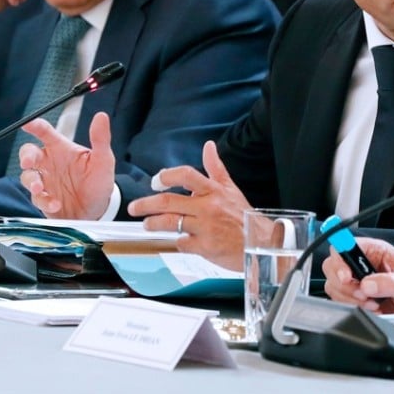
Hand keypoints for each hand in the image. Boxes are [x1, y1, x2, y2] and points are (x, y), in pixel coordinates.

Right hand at [20, 111, 116, 219]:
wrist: (99, 208)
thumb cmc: (99, 180)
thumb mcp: (103, 159)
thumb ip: (101, 138)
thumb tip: (101, 116)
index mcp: (61, 149)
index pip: (45, 133)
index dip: (35, 126)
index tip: (28, 124)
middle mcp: (49, 163)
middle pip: (28, 153)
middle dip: (26, 157)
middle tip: (29, 162)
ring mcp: (44, 180)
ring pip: (28, 176)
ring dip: (32, 182)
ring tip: (39, 188)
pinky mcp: (43, 198)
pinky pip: (37, 199)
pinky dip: (44, 201)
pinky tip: (55, 204)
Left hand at [128, 141, 252, 270]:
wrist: (259, 242)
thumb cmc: (243, 216)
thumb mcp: (230, 188)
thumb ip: (215, 168)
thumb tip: (208, 146)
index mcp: (214, 191)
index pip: (186, 176)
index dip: (167, 177)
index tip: (156, 182)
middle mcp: (208, 207)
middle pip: (169, 202)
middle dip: (146, 204)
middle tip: (135, 208)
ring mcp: (205, 228)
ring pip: (170, 223)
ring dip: (153, 223)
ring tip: (147, 224)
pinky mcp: (204, 247)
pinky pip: (181, 243)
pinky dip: (178, 242)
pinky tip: (179, 240)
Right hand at [322, 237, 393, 313]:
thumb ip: (389, 283)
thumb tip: (367, 285)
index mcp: (373, 250)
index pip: (344, 246)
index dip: (340, 260)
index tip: (346, 277)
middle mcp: (361, 261)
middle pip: (332, 266)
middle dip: (345, 285)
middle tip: (364, 295)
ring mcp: (356, 278)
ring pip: (334, 285)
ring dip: (350, 298)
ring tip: (372, 303)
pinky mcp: (354, 294)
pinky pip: (339, 299)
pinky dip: (352, 306)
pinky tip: (370, 308)